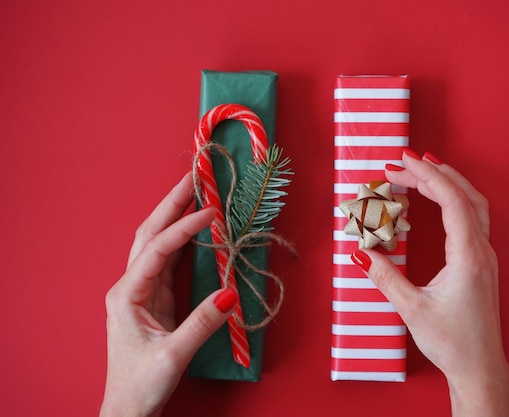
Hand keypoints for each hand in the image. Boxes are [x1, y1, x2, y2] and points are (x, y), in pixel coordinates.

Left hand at [100, 172, 237, 416]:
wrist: (127, 409)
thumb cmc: (140, 385)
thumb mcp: (172, 355)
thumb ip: (202, 322)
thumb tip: (231, 291)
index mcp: (127, 294)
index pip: (158, 250)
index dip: (184, 228)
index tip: (211, 212)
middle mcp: (131, 286)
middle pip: (150, 234)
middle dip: (171, 204)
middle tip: (194, 177)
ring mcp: (142, 291)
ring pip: (158, 243)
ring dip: (176, 217)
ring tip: (197, 193)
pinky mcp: (155, 299)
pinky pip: (170, 261)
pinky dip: (185, 241)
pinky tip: (199, 230)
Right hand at [351, 151, 508, 416]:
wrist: (480, 366)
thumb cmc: (452, 341)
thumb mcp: (412, 309)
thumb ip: (385, 277)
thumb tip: (359, 253)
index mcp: (468, 256)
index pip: (452, 202)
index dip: (428, 177)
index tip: (403, 162)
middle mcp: (481, 250)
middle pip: (464, 196)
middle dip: (433, 175)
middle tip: (401, 165)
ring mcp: (485, 255)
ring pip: (473, 204)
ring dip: (448, 183)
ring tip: (421, 171)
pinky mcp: (481, 262)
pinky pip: (473, 218)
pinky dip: (455, 200)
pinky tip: (439, 200)